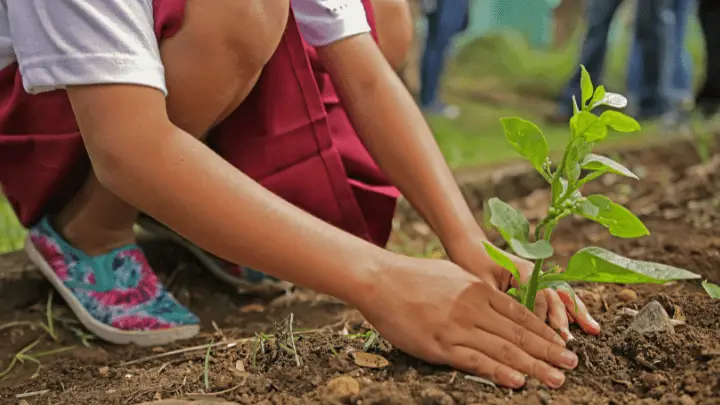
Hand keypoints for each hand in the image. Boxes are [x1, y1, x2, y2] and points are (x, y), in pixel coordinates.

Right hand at [357, 256, 578, 388]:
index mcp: (479, 290)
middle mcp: (474, 309)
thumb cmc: (415, 277)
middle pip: (519, 334)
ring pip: (504, 350)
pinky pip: (475, 361)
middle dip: (548, 351)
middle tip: (571, 364)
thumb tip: (497, 303)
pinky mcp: (440, 345)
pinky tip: (518, 381)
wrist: (381, 280)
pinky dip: (499, 372)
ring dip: (534, 366)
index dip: (545, 332)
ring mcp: (458, 328)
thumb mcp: (454, 275)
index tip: (562, 343)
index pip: (521, 315)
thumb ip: (477, 291)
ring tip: (556, 378)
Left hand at [445, 236, 600, 340]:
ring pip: (562, 296)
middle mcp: (535, 273)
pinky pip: (556, 297)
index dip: (541, 317)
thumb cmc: (473, 264)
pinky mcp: (536, 283)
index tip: (542, 337)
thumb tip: (514, 324)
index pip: (539, 297)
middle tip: (568, 342)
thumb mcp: (482, 284)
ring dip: (577, 313)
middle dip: (564, 319)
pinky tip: (583, 322)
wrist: (470, 246)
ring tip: (593, 330)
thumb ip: (500, 301)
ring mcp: (538, 277)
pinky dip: (570, 309)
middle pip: (555, 296)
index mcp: (523, 270)